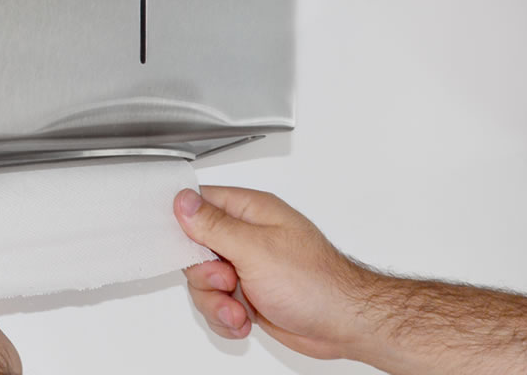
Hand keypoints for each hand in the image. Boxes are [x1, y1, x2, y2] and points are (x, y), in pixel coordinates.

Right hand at [175, 186, 373, 359]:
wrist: (343, 324)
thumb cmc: (315, 283)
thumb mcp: (255, 249)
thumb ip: (213, 225)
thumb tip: (183, 201)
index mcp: (250, 212)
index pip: (200, 204)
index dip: (185, 225)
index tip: (190, 248)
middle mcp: (247, 237)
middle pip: (196, 250)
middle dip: (205, 276)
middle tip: (226, 281)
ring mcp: (247, 267)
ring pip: (204, 283)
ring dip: (216, 303)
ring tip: (239, 309)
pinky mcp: (248, 295)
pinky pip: (217, 305)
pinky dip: (226, 318)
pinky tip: (244, 320)